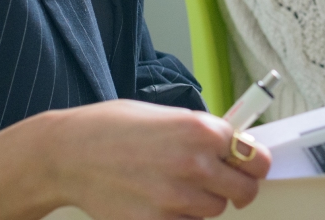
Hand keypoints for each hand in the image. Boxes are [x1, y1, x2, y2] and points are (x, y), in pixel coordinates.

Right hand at [0, 99, 270, 219]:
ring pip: (214, 211)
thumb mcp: (164, 114)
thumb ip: (200, 130)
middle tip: (219, 177)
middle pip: (244, 191)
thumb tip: (231, 143)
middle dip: (236, 185)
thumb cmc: (112, 126)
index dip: (253, 160)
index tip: (250, 162)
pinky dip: (180, 217)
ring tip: (175, 182)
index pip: (255, 156)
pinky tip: (158, 198)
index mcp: (200, 129)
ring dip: (203, 200)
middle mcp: (194, 164)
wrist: (69, 152)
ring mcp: (176, 200)